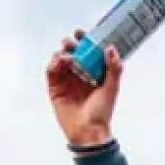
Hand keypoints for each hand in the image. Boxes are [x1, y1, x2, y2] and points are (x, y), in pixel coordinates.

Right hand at [46, 30, 122, 144]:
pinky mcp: (55, 88)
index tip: (83, 33)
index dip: (84, 42)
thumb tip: (111, 49)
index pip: (88, 54)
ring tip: (68, 57)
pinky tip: (60, 62)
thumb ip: (113, 69)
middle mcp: (79, 76)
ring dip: (63, 54)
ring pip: (60, 60)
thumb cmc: (101, 113)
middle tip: (72, 42)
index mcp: (93, 75)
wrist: (89, 131)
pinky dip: (54, 63)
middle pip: (72, 54)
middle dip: (71, 45)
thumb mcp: (111, 88)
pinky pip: (51, 71)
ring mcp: (66, 81)